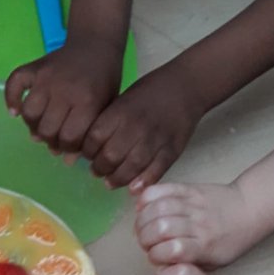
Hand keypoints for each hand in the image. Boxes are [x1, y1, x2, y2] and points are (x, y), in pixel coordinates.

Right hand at [5, 35, 120, 154]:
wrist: (96, 44)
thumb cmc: (105, 80)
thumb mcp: (104, 107)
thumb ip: (88, 134)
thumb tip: (66, 161)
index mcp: (88, 102)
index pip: (69, 138)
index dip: (68, 148)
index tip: (70, 145)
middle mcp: (64, 91)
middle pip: (47, 130)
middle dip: (51, 140)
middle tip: (55, 138)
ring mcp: (47, 79)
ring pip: (29, 114)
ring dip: (33, 126)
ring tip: (40, 127)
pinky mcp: (35, 68)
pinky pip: (14, 84)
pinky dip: (10, 99)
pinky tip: (16, 111)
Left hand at [81, 61, 205, 190]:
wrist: (186, 86)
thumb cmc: (150, 92)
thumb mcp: (123, 100)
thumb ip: (108, 122)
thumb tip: (90, 146)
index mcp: (119, 112)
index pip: (94, 139)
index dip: (87, 151)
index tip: (88, 155)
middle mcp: (135, 127)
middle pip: (110, 157)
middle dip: (100, 168)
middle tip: (98, 171)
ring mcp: (154, 139)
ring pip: (131, 168)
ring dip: (117, 179)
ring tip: (111, 182)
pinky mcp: (171, 150)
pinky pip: (155, 171)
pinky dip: (143, 182)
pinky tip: (133, 188)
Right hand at [135, 180, 259, 267]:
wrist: (248, 209)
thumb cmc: (228, 242)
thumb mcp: (212, 263)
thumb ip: (186, 265)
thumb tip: (159, 267)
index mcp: (204, 246)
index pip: (171, 251)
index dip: (155, 255)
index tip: (155, 256)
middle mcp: (198, 224)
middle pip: (160, 228)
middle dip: (144, 237)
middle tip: (145, 241)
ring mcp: (193, 204)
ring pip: (158, 208)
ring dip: (142, 219)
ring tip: (142, 226)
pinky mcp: (189, 188)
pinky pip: (161, 189)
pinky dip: (146, 198)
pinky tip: (143, 207)